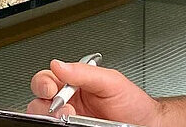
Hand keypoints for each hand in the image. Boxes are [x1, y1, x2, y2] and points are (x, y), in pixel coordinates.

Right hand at [28, 59, 161, 125]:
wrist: (146, 123)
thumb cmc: (132, 102)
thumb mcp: (111, 81)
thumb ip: (84, 72)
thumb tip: (59, 65)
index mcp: (73, 84)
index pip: (46, 80)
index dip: (43, 83)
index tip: (52, 88)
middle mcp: (67, 102)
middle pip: (39, 101)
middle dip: (46, 104)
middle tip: (64, 108)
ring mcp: (68, 120)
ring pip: (44, 118)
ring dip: (53, 118)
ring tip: (71, 118)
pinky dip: (58, 126)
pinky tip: (70, 125)